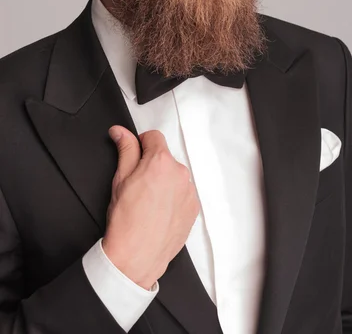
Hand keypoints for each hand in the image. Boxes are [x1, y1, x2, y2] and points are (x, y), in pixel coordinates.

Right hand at [102, 126, 199, 289]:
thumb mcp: (120, 180)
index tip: (135, 155)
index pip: (154, 136)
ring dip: (164, 181)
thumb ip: (125, 150)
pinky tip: (158, 211)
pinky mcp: (194, 208)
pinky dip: (173, 198)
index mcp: (161, 162)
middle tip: (137, 184)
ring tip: (148, 202)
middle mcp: (180, 174)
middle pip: (165, 157)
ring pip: (175, 176)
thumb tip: (120, 132)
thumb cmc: (126, 222)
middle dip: (152, 165)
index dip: (141, 144)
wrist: (137, 257)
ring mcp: (190, 192)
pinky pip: (183, 193)